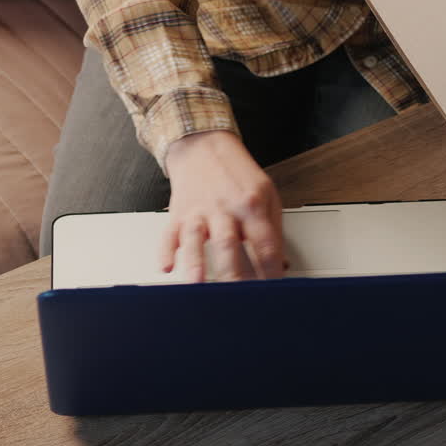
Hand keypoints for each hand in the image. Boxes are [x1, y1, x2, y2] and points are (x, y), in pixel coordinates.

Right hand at [162, 130, 284, 281]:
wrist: (204, 145)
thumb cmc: (237, 173)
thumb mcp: (268, 193)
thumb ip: (273, 228)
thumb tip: (280, 262)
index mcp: (252, 205)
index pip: (264, 243)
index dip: (270, 270)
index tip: (272, 290)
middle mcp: (224, 209)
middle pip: (229, 244)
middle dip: (233, 274)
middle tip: (237, 299)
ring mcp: (199, 211)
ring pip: (195, 239)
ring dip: (195, 263)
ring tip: (197, 283)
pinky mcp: (178, 213)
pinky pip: (169, 234)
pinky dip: (166, 251)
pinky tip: (167, 266)